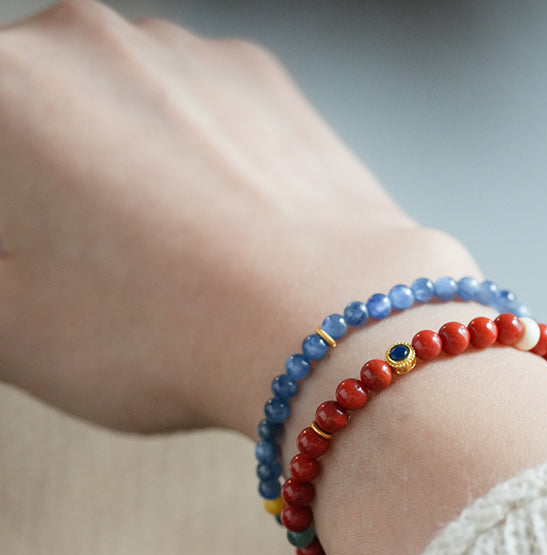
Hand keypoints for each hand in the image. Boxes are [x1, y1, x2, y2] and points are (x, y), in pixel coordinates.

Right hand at [0, 0, 461, 433]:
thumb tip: (16, 249)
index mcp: (2, 92)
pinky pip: (195, 110)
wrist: (329, 326)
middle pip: (32, 115)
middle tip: (85, 261)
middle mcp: (87, 41)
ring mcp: (185, 53)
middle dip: (39, 182)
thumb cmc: (173, 335)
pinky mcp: (259, 79)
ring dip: (115, 165)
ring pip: (116, 107)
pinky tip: (217, 222)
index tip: (37, 253)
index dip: (16, 217)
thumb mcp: (12, 332)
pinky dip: (191, 155)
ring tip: (162, 252)